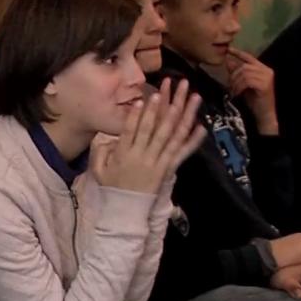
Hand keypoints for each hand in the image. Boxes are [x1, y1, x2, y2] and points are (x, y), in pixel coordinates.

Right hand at [91, 78, 205, 192]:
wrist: (125, 210)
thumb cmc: (112, 187)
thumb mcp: (98, 170)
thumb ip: (100, 151)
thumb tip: (108, 136)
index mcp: (124, 154)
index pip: (131, 130)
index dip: (137, 114)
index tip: (144, 98)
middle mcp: (143, 156)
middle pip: (154, 128)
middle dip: (161, 108)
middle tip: (167, 90)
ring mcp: (158, 162)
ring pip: (171, 136)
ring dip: (182, 116)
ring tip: (191, 99)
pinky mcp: (168, 169)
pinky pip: (182, 153)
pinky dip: (192, 141)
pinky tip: (201, 127)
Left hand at [226, 48, 278, 134]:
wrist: (263, 114)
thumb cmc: (254, 101)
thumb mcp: (243, 84)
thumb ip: (237, 73)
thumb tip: (228, 61)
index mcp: (262, 68)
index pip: (249, 57)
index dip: (238, 53)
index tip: (228, 50)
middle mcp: (266, 70)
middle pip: (244, 66)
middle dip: (233, 76)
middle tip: (230, 86)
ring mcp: (267, 77)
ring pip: (244, 73)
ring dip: (235, 83)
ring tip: (233, 91)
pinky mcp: (265, 84)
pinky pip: (247, 81)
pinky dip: (239, 87)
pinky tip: (238, 93)